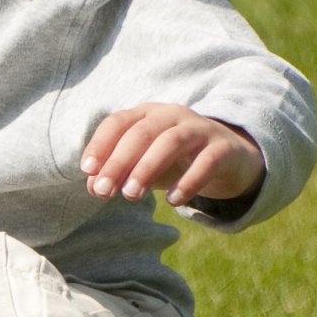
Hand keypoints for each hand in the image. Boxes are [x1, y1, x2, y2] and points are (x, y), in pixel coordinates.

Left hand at [81, 104, 262, 208]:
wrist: (228, 157)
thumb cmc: (175, 160)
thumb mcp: (144, 165)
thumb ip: (118, 173)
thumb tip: (93, 186)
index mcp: (147, 114)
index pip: (118, 122)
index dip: (101, 144)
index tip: (87, 170)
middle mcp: (172, 115)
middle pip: (142, 132)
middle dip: (119, 161)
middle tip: (104, 192)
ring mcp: (200, 128)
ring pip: (171, 141)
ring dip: (148, 167)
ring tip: (131, 195)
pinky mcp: (223, 148)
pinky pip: (207, 161)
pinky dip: (189, 181)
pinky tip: (173, 202)